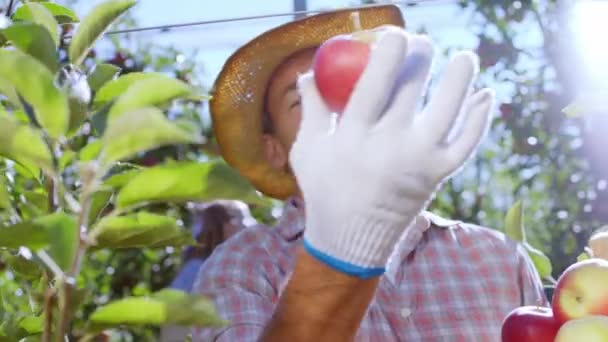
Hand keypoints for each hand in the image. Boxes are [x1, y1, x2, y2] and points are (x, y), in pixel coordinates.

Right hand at [290, 27, 494, 277]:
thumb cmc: (324, 189)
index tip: (394, 34)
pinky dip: (479, 119)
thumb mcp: (307, 149)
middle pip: (412, 88)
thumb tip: (310, 71)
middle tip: (422, 44)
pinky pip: (465, 144)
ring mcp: (417, 161)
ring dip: (460, 78)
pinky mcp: (437, 176)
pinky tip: (486, 95)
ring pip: (447, 110)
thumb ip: (311, 108)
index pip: (374, 82)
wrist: (351, 240)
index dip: (389, 51)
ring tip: (465, 57)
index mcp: (353, 136)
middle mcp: (388, 145)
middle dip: (421, 56)